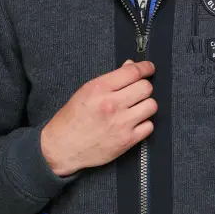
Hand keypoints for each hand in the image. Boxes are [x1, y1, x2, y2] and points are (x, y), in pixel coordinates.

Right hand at [40, 59, 156, 175]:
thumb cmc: (72, 119)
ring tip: (136, 108)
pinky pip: (149, 126)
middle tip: (138, 92)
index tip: (148, 68)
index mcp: (100, 88)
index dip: (145, 68)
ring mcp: (121, 123)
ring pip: (151, 106)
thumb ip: (110, 80)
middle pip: (146, 88)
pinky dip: (144, 124)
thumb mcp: (86, 92)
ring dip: (146, 105)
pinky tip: (135, 123)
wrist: (63, 147)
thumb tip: (130, 66)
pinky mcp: (127, 140)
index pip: (132, 72)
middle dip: (144, 87)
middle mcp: (112, 104)